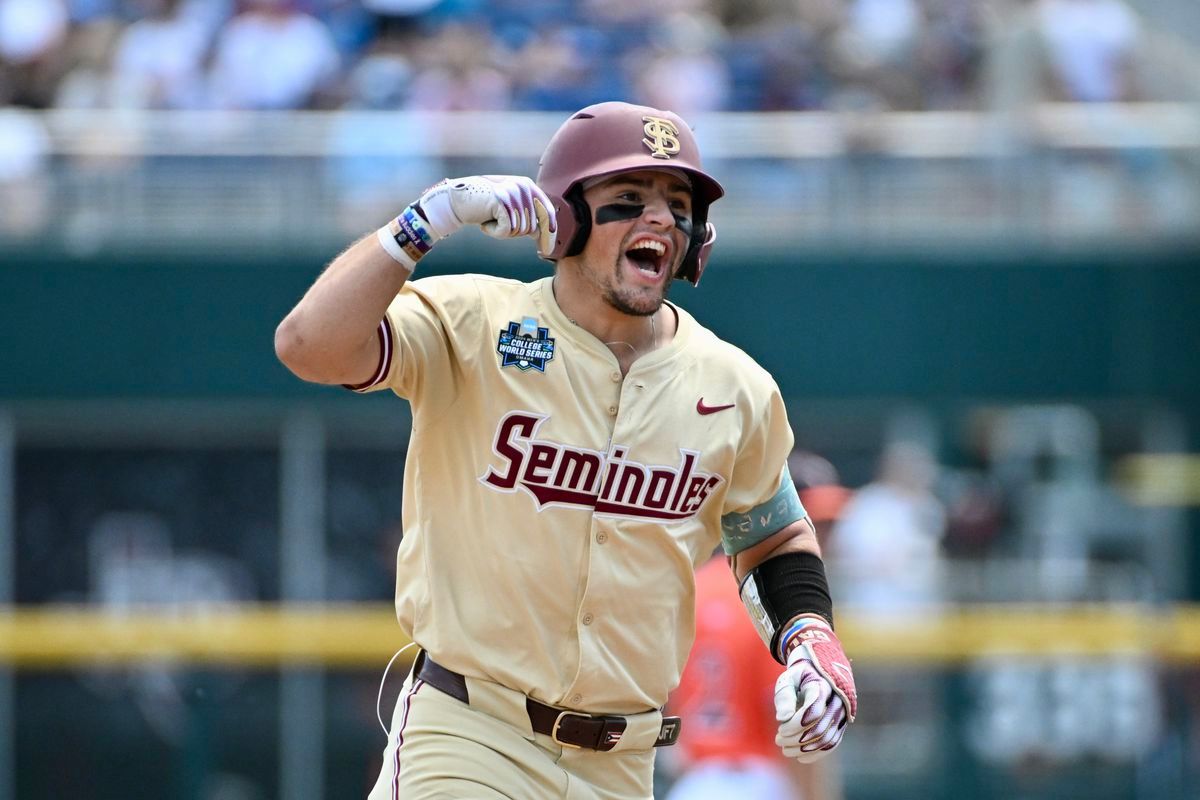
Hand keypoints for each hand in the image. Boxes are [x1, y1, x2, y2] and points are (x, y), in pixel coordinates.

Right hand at [416, 175, 555, 250]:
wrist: (458, 200)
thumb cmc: (485, 207)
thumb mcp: (510, 211)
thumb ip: (527, 218)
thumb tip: (544, 234)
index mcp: (529, 186)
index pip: (546, 212)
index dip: (548, 232)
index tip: (547, 249)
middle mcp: (523, 186)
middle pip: (531, 226)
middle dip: (514, 232)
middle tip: (498, 223)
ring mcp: (512, 193)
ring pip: (519, 230)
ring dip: (503, 232)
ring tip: (490, 219)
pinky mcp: (501, 202)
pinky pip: (507, 231)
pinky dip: (495, 232)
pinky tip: (485, 222)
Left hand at [773, 619, 855, 762]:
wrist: (819, 668)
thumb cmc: (799, 674)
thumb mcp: (788, 678)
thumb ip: (784, 695)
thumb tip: (783, 718)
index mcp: (823, 686)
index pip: (812, 712)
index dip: (795, 725)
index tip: (780, 729)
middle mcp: (836, 701)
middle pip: (819, 728)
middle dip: (796, 739)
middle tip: (778, 740)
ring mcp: (842, 713)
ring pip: (826, 738)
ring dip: (805, 749)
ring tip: (785, 749)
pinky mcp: (841, 723)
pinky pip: (833, 742)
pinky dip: (818, 752)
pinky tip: (801, 757)